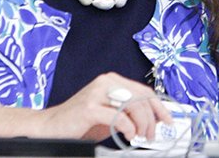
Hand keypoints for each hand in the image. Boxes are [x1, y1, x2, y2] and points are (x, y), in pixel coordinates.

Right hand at [38, 72, 172, 141]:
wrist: (51, 127)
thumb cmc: (81, 123)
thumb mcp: (111, 115)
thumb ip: (130, 113)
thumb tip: (155, 118)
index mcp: (112, 81)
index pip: (144, 91)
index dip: (159, 107)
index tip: (168, 120)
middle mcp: (106, 82)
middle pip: (141, 98)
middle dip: (151, 119)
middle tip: (151, 135)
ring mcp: (97, 93)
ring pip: (132, 106)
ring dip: (142, 125)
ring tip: (139, 137)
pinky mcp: (89, 107)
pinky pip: (118, 117)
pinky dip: (128, 128)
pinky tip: (127, 135)